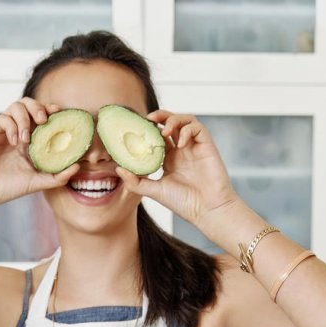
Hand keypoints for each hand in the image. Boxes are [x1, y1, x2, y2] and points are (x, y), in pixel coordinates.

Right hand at [0, 97, 80, 212]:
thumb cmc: (8, 187)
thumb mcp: (37, 182)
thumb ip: (57, 176)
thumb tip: (78, 167)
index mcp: (30, 140)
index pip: (43, 116)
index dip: (52, 111)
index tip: (61, 115)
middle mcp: (17, 131)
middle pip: (30, 104)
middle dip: (39, 107)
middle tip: (44, 120)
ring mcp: (4, 130)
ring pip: (16, 106)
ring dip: (24, 118)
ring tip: (26, 138)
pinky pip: (3, 118)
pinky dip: (12, 126)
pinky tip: (15, 142)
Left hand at [115, 111, 239, 227]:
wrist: (207, 210)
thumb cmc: (184, 203)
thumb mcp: (153, 191)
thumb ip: (135, 181)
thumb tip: (118, 168)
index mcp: (169, 159)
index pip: (157, 137)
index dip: (148, 130)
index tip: (136, 129)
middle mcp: (182, 150)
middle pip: (171, 123)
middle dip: (160, 116)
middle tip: (148, 119)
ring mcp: (194, 147)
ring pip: (185, 120)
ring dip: (173, 120)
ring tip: (164, 130)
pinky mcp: (207, 146)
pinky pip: (197, 128)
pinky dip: (187, 130)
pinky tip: (180, 144)